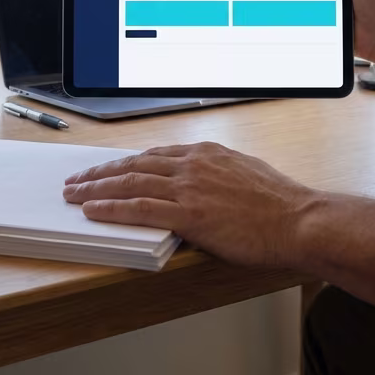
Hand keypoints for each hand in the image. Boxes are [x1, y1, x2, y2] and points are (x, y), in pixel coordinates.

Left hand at [62, 142, 320, 268]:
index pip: (154, 155)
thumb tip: (205, 182)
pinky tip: (94, 211)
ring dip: (97, 189)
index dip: (126, 163)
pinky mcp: (189, 214)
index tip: (108, 169)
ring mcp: (190, 188)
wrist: (299, 221)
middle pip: (135, 164)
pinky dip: (112, 208)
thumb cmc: (281, 205)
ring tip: (75, 195)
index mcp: (206, 153)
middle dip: (101, 173)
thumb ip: (219, 173)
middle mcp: (193, 164)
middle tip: (78, 181)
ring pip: (130, 183)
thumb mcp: (246, 173)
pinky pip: (139, 208)